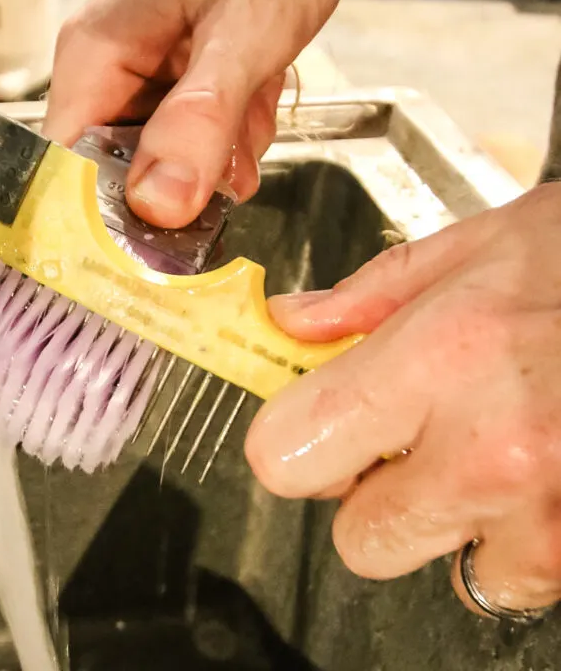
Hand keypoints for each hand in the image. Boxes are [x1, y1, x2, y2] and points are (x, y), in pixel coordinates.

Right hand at [42, 0, 351, 227]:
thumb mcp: (244, 31)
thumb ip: (200, 119)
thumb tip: (158, 206)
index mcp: (94, 54)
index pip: (61, 167)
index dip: (99, 220)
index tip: (151, 253)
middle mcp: (104, 63)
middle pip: (114, 169)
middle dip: (177, 181)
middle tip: (230, 159)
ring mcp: (140, 64)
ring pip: (160, 153)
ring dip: (212, 152)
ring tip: (252, 109)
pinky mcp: (174, 66)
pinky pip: (187, 127)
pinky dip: (227, 129)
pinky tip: (256, 98)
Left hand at [245, 184, 560, 616]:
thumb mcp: (478, 244)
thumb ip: (368, 296)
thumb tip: (289, 327)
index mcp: (441, 358)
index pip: (288, 454)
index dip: (290, 436)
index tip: (309, 417)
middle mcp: (492, 451)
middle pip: (358, 536)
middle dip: (370, 489)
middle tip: (411, 432)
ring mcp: (551, 516)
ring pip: (444, 565)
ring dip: (453, 516)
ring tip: (496, 442)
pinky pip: (516, 576)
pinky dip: (517, 535)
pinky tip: (541, 468)